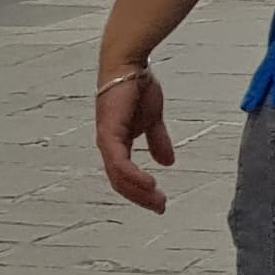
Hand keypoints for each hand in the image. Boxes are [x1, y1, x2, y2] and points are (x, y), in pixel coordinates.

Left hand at [96, 67, 175, 212]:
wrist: (128, 67)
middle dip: (140, 197)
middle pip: (121, 182)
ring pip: (119, 177)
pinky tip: (150, 183)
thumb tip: (167, 162)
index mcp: (117, 144)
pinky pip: (119, 163)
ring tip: (157, 200)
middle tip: (160, 207)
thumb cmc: (137, 88)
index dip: (140, 191)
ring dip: (137, 192)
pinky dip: (133, 176)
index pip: (125, 176)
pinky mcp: (109, 135)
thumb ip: (157, 141)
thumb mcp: (153, 120)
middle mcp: (108, 147)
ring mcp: (106, 142)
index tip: (159, 201)